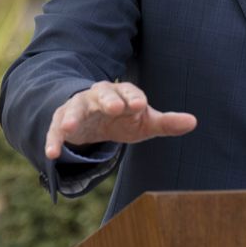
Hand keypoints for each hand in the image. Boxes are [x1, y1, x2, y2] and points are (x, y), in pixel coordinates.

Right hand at [44, 81, 196, 159]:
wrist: (95, 118)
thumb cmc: (125, 118)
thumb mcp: (145, 123)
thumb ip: (166, 123)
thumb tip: (193, 122)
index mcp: (124, 94)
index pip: (131, 92)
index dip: (135, 98)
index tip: (141, 105)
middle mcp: (101, 96)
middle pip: (104, 93)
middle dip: (108, 100)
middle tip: (114, 107)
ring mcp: (80, 107)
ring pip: (75, 108)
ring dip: (72, 117)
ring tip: (68, 128)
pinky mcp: (62, 122)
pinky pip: (55, 130)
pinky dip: (53, 141)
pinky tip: (52, 154)